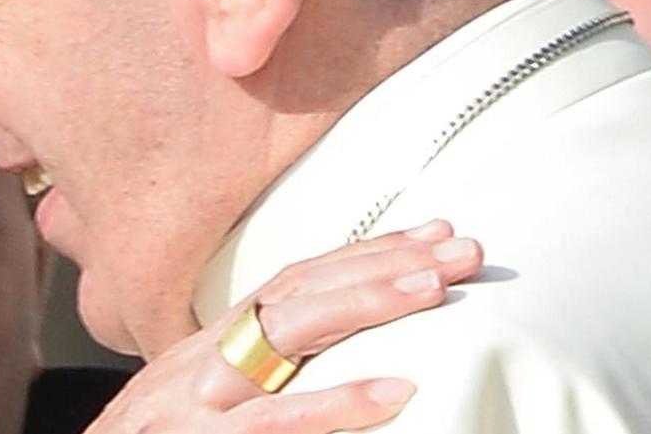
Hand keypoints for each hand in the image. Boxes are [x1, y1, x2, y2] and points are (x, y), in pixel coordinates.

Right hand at [82, 219, 482, 432]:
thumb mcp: (192, 413)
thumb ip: (249, 385)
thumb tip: (319, 367)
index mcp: (201, 351)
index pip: (289, 283)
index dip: (359, 254)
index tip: (428, 235)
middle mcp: (195, 363)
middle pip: (295, 293)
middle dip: (380, 263)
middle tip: (459, 246)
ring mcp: (191, 403)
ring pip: (283, 336)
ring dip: (364, 305)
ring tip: (434, 290)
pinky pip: (273, 422)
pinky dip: (336, 404)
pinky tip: (396, 392)